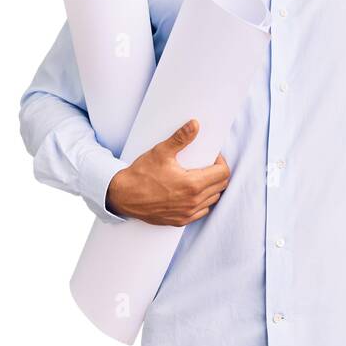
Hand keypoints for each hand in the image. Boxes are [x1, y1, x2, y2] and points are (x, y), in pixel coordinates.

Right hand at [105, 119, 230, 226]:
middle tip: (208, 164)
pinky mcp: (180, 221)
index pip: (223, 173)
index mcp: (192, 184)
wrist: (122, 196)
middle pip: (220, 187)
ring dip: (212, 188)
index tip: (213, 156)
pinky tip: (193, 192)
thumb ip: (181, 138)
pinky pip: (202, 212)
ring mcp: (187, 213)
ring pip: (213, 200)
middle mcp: (192, 202)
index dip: (221, 162)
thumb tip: (195, 125)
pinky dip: (203, 202)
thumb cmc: (140, 174)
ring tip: (200, 177)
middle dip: (218, 173)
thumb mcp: (161, 152)